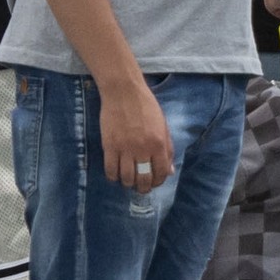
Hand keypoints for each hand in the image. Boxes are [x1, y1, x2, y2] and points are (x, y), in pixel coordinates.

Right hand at [97, 75, 175, 194]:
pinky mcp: (109, 145)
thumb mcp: (163, 127)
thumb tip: (170, 171)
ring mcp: (125, 148)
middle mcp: (143, 149)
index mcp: (159, 144)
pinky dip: (113, 177)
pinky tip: (115, 175)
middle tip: (140, 188)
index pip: (161, 173)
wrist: (124, 92)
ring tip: (128, 181)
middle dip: (143, 188)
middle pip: (144, 179)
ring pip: (126, 177)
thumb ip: (168, 150)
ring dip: (128, 183)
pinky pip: (110, 169)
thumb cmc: (146, 107)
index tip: (154, 182)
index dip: (158, 182)